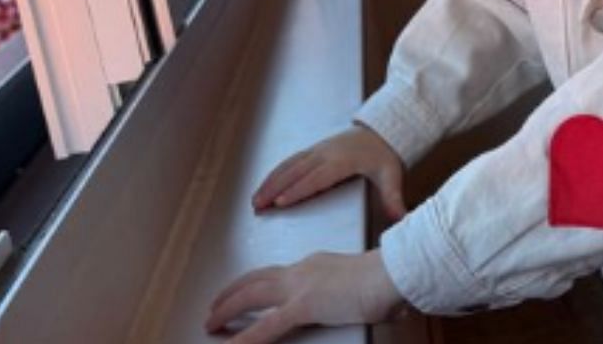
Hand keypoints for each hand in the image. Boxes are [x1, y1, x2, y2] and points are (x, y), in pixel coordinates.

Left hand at [205, 249, 404, 342]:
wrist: (392, 274)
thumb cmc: (387, 281)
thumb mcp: (362, 287)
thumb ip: (355, 296)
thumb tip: (370, 307)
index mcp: (313, 265)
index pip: (275, 274)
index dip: (255, 284)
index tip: (245, 292)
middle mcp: (300, 271)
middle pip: (254, 279)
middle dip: (230, 293)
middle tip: (214, 306)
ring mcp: (299, 287)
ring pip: (250, 295)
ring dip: (226, 308)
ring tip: (210, 323)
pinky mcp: (303, 306)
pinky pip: (267, 325)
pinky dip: (246, 337)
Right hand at [251, 123, 405, 218]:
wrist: (381, 131)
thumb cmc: (384, 155)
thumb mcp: (392, 175)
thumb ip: (393, 197)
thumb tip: (400, 218)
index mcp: (341, 161)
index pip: (315, 178)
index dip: (297, 190)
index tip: (280, 202)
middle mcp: (324, 154)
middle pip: (294, 172)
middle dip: (274, 188)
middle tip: (258, 205)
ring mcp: (316, 150)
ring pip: (287, 166)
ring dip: (270, 182)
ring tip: (255, 199)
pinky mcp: (312, 150)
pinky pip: (289, 161)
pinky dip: (275, 173)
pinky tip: (264, 185)